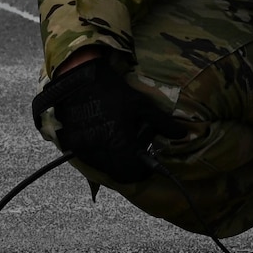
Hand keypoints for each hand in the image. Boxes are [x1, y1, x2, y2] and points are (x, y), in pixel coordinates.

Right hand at [31, 55, 177, 183]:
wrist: (79, 79)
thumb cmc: (114, 91)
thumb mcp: (141, 105)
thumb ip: (163, 123)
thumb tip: (182, 135)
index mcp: (118, 144)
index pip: (132, 173)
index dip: (142, 171)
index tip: (147, 160)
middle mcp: (98, 151)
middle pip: (117, 173)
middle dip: (128, 166)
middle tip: (135, 150)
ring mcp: (82, 149)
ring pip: (102, 167)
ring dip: (113, 161)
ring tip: (118, 141)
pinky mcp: (70, 144)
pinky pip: (87, 158)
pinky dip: (98, 154)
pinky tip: (104, 137)